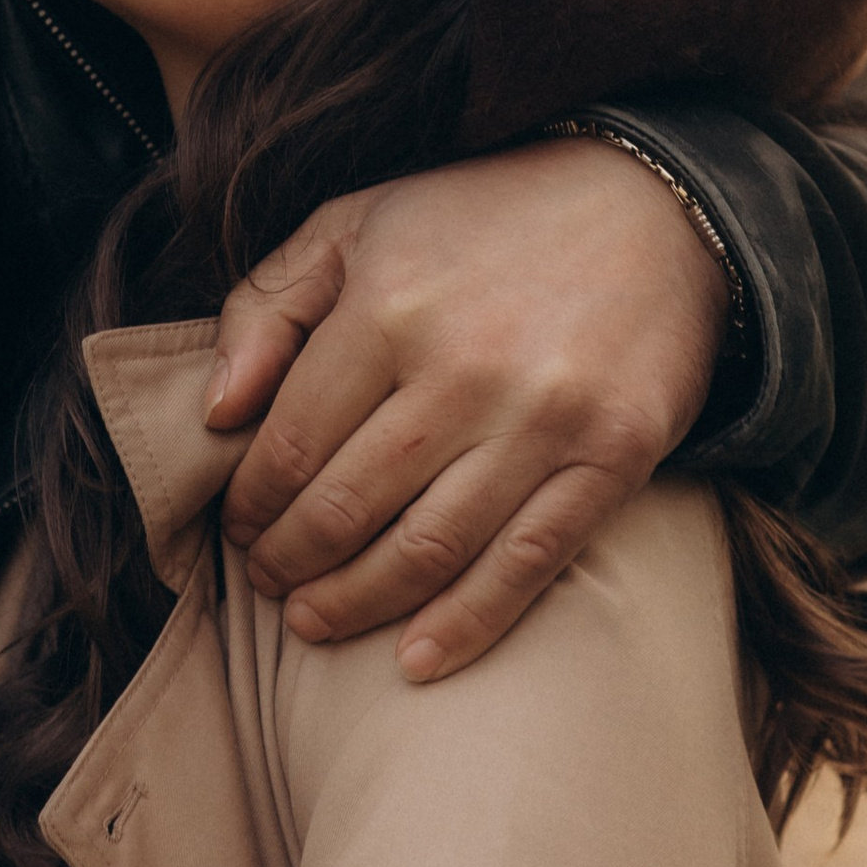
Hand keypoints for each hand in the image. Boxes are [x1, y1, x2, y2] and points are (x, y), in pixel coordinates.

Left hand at [208, 140, 729, 681]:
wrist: (651, 204)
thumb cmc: (480, 219)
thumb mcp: (353, 225)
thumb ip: (266, 308)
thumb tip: (215, 415)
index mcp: (389, 304)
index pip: (289, 444)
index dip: (250, 504)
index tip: (240, 528)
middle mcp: (464, 366)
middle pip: (346, 507)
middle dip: (290, 562)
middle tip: (271, 583)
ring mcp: (545, 417)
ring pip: (426, 549)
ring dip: (356, 603)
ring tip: (315, 622)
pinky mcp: (614, 456)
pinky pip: (527, 562)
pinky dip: (468, 624)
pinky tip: (416, 661)